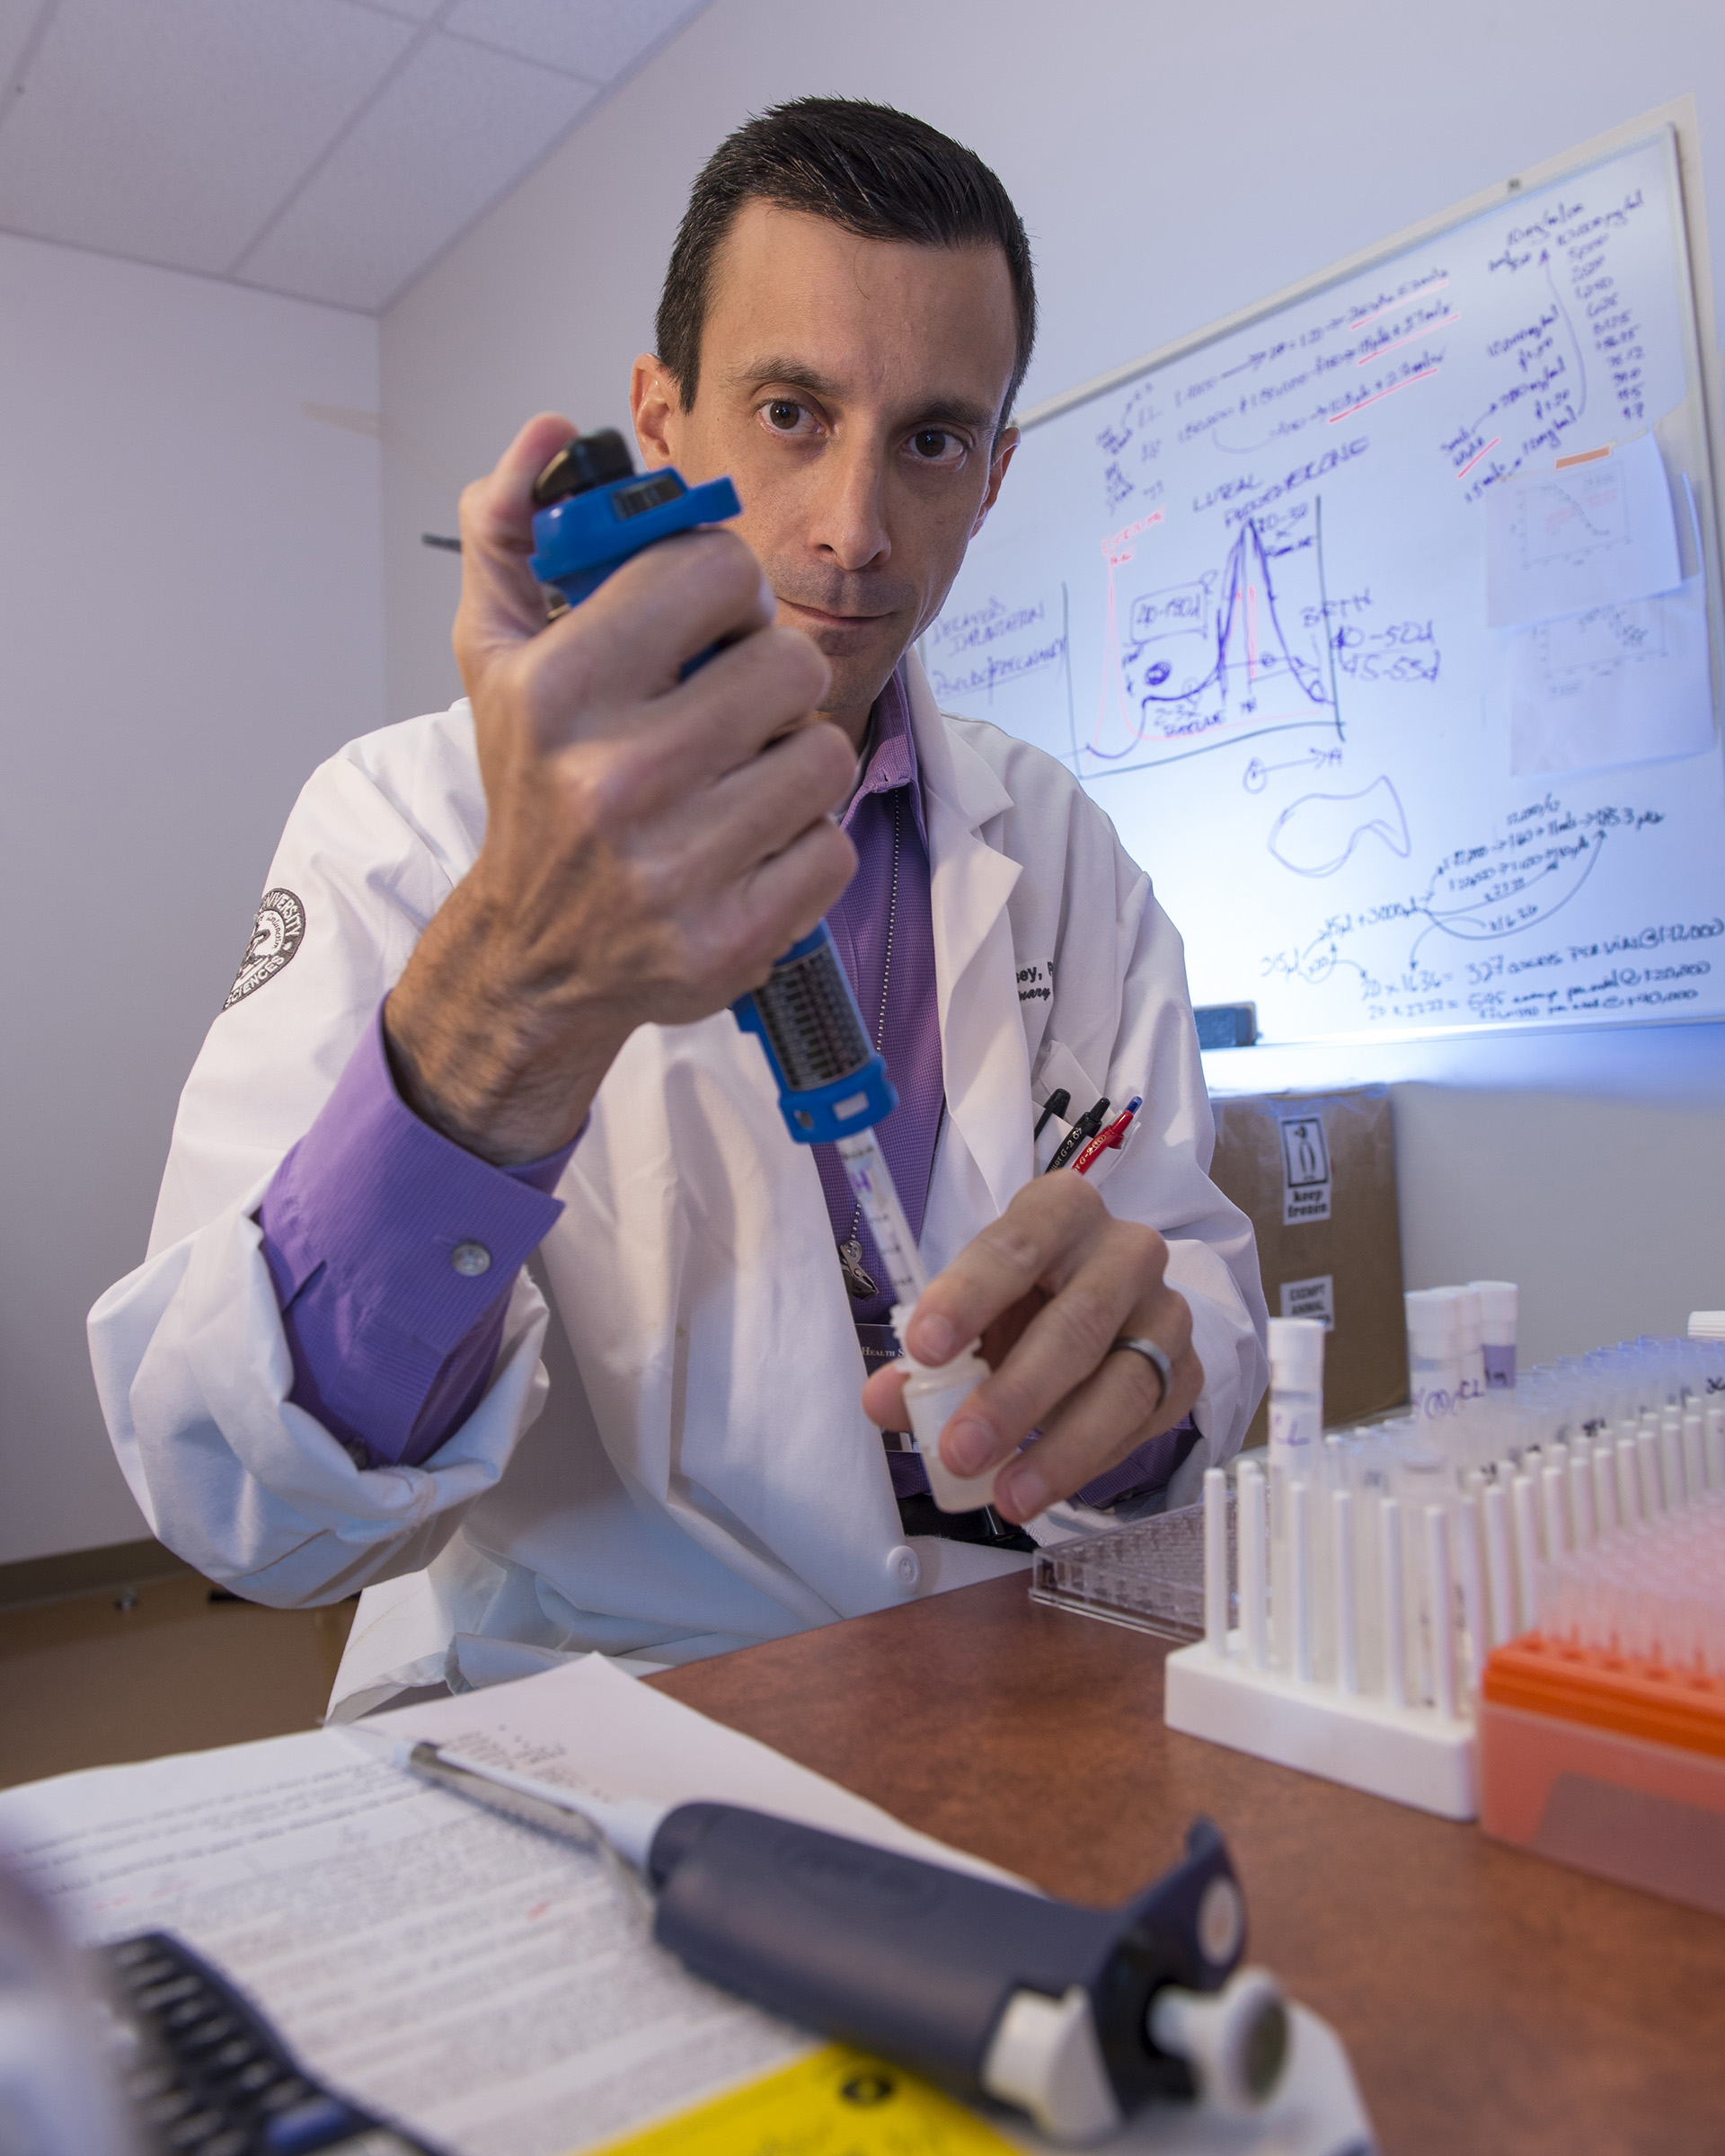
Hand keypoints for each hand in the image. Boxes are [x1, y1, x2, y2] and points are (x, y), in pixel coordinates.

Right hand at [385, 414, 854, 1162]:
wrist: (535, 955)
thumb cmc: (534, 790)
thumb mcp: (496, 656)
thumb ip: (512, 532)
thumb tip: (547, 430)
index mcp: (559, 688)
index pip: (714, 569)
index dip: (726, 588)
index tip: (705, 624)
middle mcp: (614, 776)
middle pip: (790, 661)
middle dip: (772, 677)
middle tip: (734, 707)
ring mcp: (676, 866)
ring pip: (825, 754)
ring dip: (794, 761)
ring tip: (740, 779)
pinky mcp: (730, 938)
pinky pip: (832, 846)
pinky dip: (803, 845)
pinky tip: (748, 849)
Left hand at [860, 1174, 1201, 1522]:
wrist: (1104, 1299)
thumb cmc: (1025, 1296)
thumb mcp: (971, 1308)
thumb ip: (927, 1353)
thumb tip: (886, 1400)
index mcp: (1061, 1210)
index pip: (1013, 1247)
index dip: (966, 1298)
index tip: (923, 1350)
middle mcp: (1126, 1250)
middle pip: (1077, 1323)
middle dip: (1013, 1394)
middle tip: (960, 1448)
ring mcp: (1166, 1309)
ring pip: (1123, 1383)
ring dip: (1060, 1449)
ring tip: (1006, 1494)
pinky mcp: (1185, 1368)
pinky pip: (1143, 1423)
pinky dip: (1090, 1462)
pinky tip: (1045, 1484)